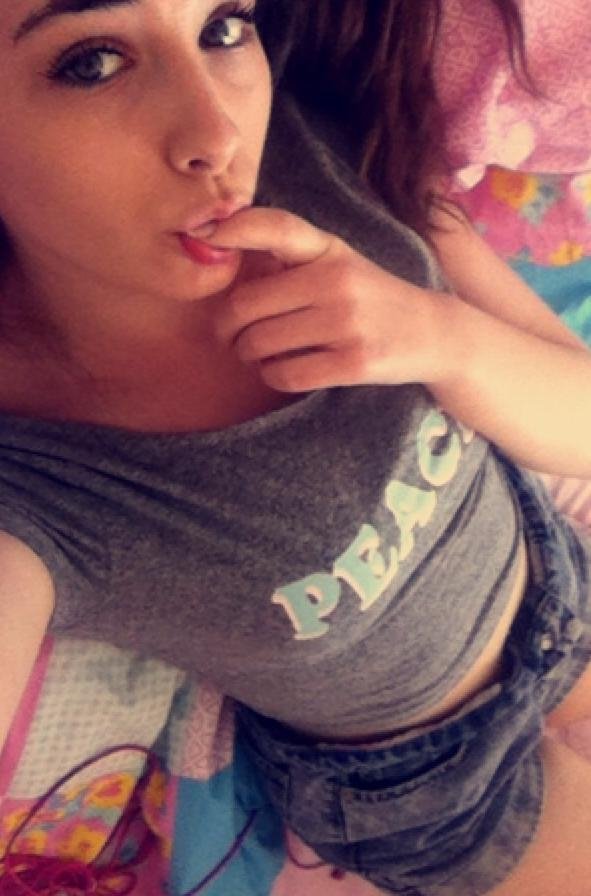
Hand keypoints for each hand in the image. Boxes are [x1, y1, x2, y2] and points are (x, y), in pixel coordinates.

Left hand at [210, 207, 452, 392]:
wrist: (433, 333)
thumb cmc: (369, 296)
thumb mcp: (339, 262)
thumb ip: (291, 257)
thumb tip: (218, 249)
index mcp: (330, 249)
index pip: (279, 227)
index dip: (237, 228)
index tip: (205, 235)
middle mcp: (338, 281)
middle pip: (247, 304)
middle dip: (227, 326)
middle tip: (229, 335)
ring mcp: (347, 323)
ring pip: (260, 343)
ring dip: (247, 354)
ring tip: (256, 353)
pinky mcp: (354, 363)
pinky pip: (284, 374)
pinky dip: (271, 375)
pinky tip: (281, 369)